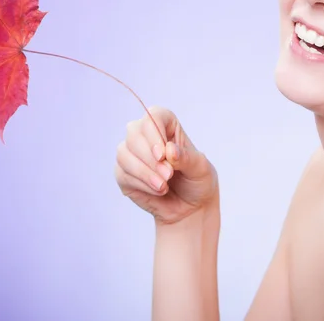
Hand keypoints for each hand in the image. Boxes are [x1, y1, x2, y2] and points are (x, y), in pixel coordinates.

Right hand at [115, 106, 217, 224]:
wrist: (190, 208)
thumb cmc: (197, 182)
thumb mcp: (201, 169)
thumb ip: (186, 158)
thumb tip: (170, 149)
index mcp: (167, 126)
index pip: (154, 115)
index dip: (154, 132)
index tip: (162, 154)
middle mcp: (146, 136)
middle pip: (134, 133)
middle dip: (150, 158)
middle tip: (168, 175)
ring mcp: (132, 154)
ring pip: (124, 154)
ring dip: (144, 172)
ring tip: (163, 186)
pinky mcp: (124, 173)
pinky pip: (122, 173)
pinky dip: (141, 184)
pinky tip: (157, 190)